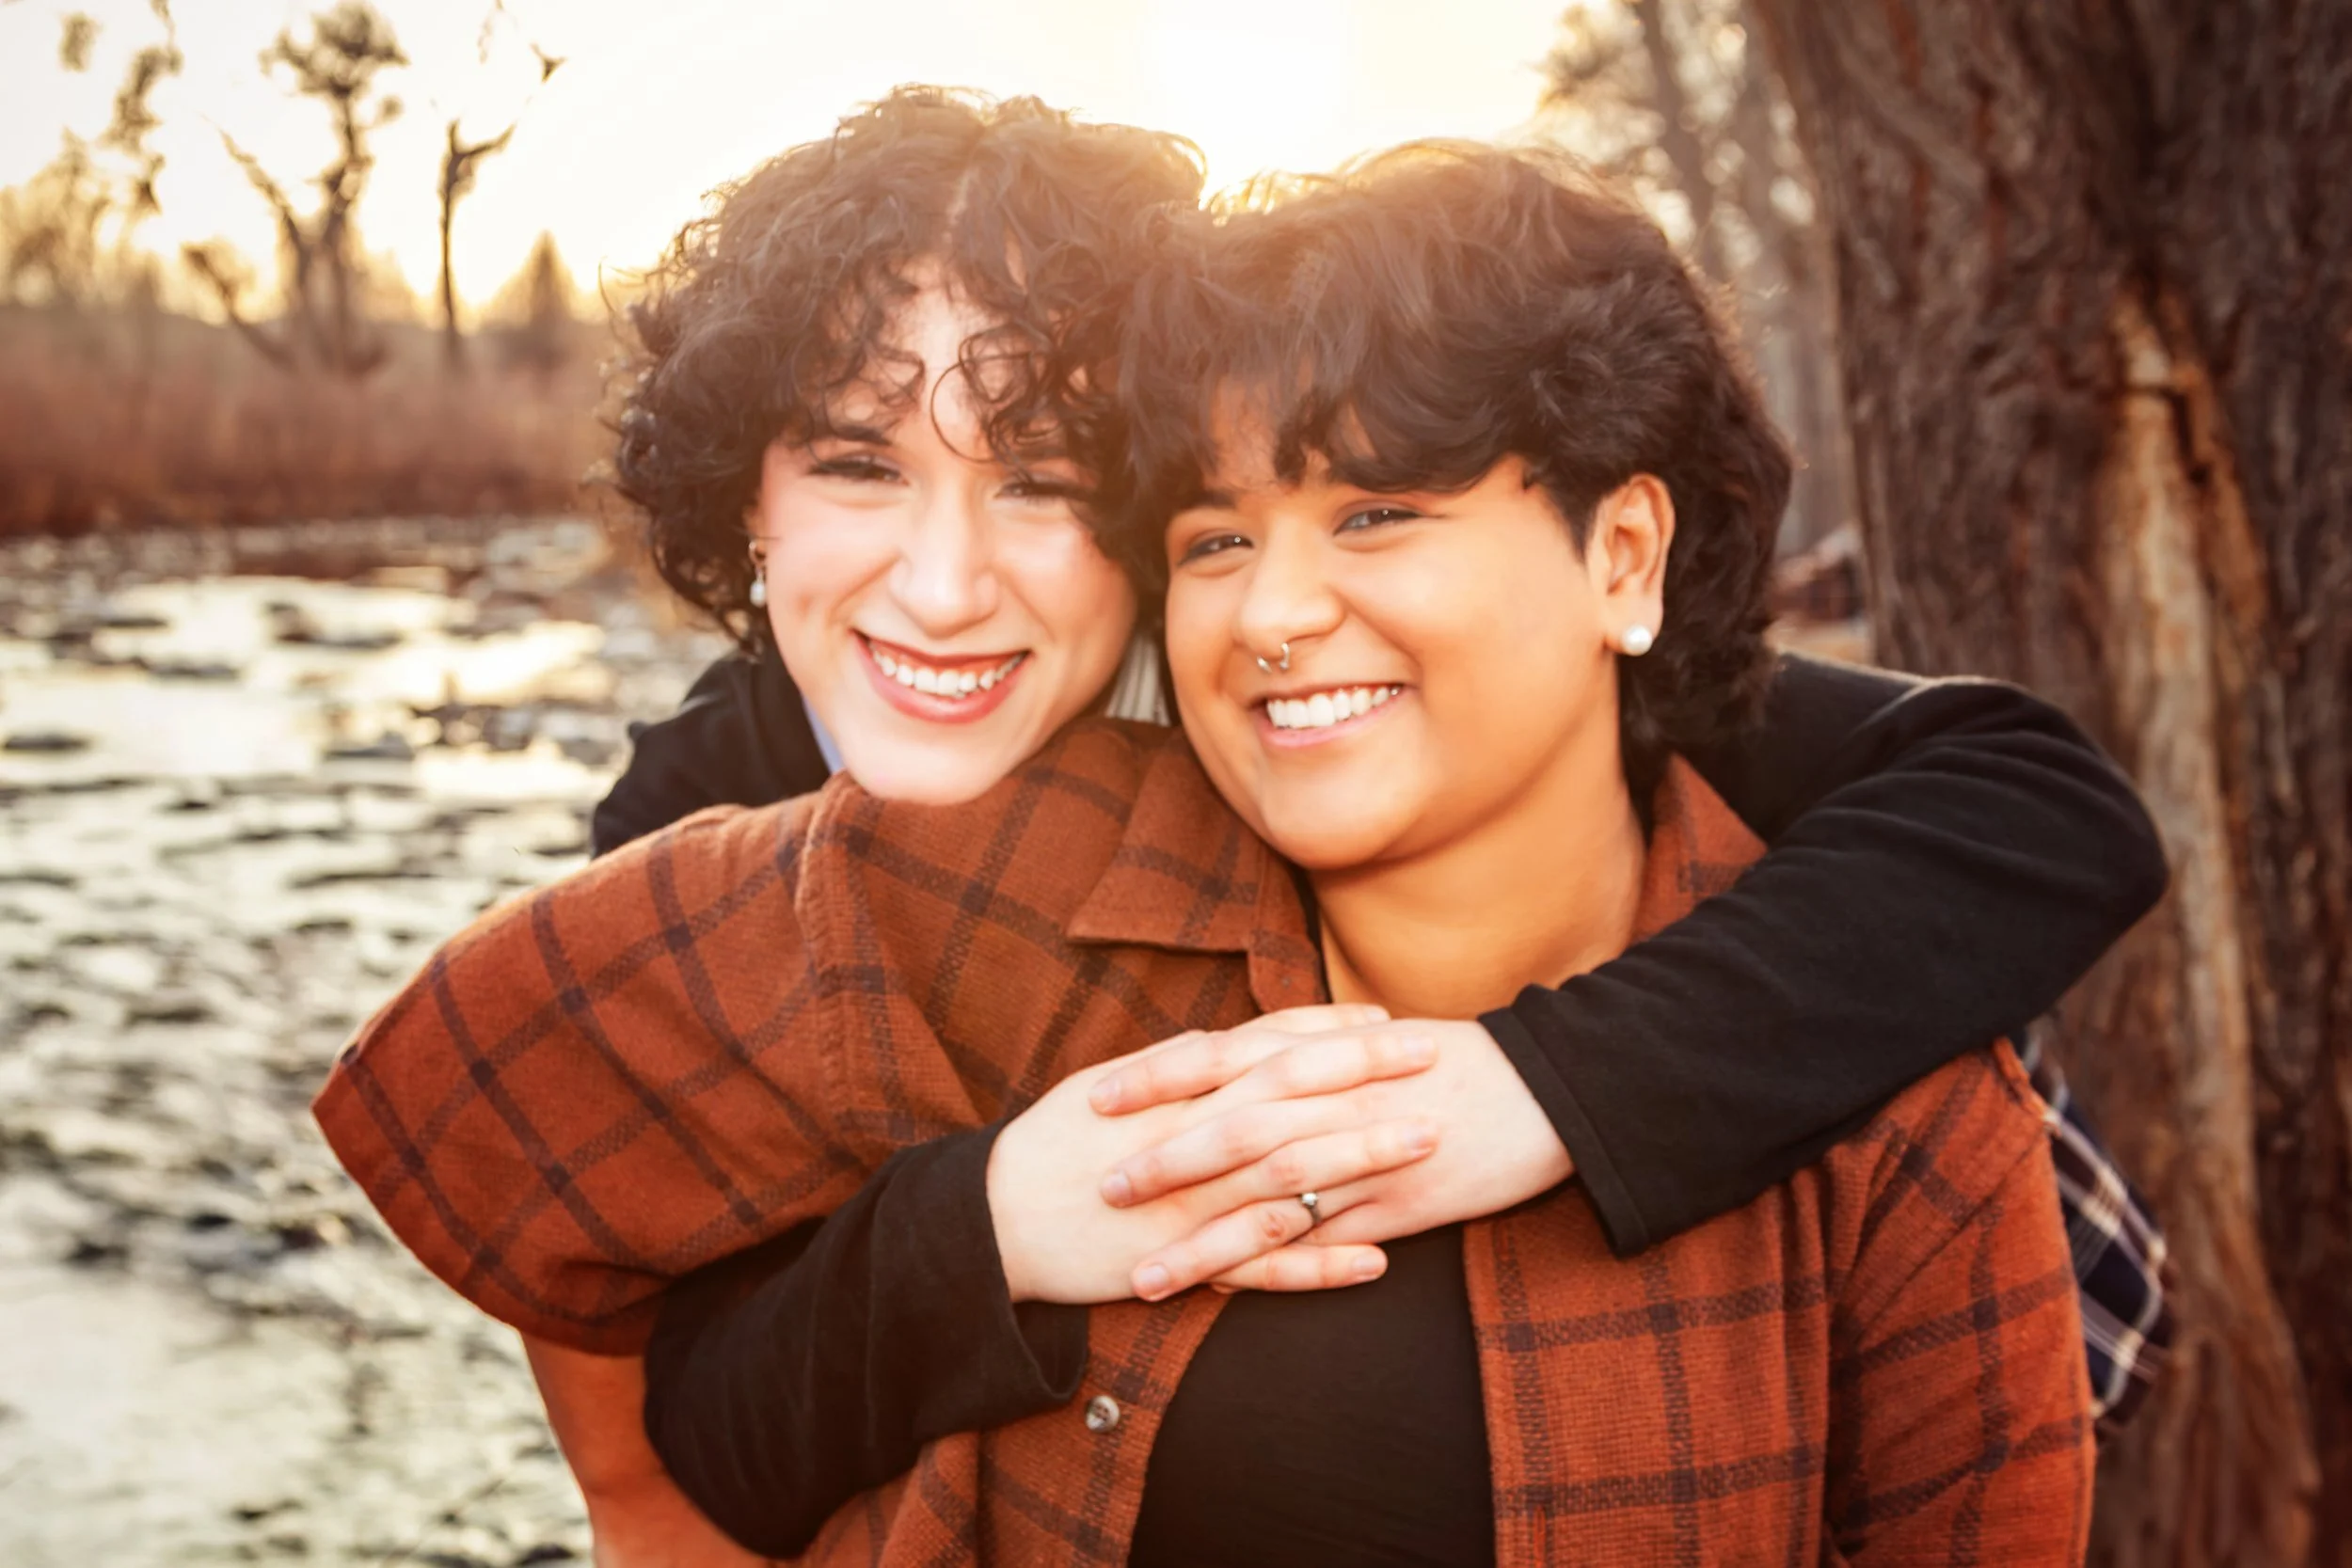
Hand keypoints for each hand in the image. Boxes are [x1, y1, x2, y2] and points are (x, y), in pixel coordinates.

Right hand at [986, 1005, 1443, 1303]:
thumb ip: (1169, 1065)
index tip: (1391, 1019)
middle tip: (1436, 1059)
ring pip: (1291, 1176)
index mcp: (1177, 1092)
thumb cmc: (1051, 1146)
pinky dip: (1321, 1265)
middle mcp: (1193, 1140)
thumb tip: (1220, 1038)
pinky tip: (1377, 1261)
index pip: (1269, 1049)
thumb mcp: (1105, 1086)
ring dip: (1362, 1159)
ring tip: (1426, 1142)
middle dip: (1369, 1078)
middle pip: (1295, 1099)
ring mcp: (1194, 1204)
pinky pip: (1264, 1268)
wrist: (996, 1223)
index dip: (1333, 1033)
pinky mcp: (1187, 1264)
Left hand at [1093, 1016, 1571, 1295]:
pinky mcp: (1401, 1206)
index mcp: (1324, 1052)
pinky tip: (1230, 1296)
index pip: (1221, 1058)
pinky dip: (1273, 1270)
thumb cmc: (1466, 1060)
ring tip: (1144, 1275)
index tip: (1094, 1098)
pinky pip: (1323, 1243)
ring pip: (1266, 1200)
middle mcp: (1334, 1099)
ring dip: (1201, 1240)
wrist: (1556, 1086)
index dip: (1154, 1078)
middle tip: (1100, 1189)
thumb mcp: (1381, 1041)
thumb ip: (1314, 1050)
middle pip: (1230, 1129)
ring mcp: (1367, 1155)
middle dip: (1161, 1162)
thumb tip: (1254, 1053)